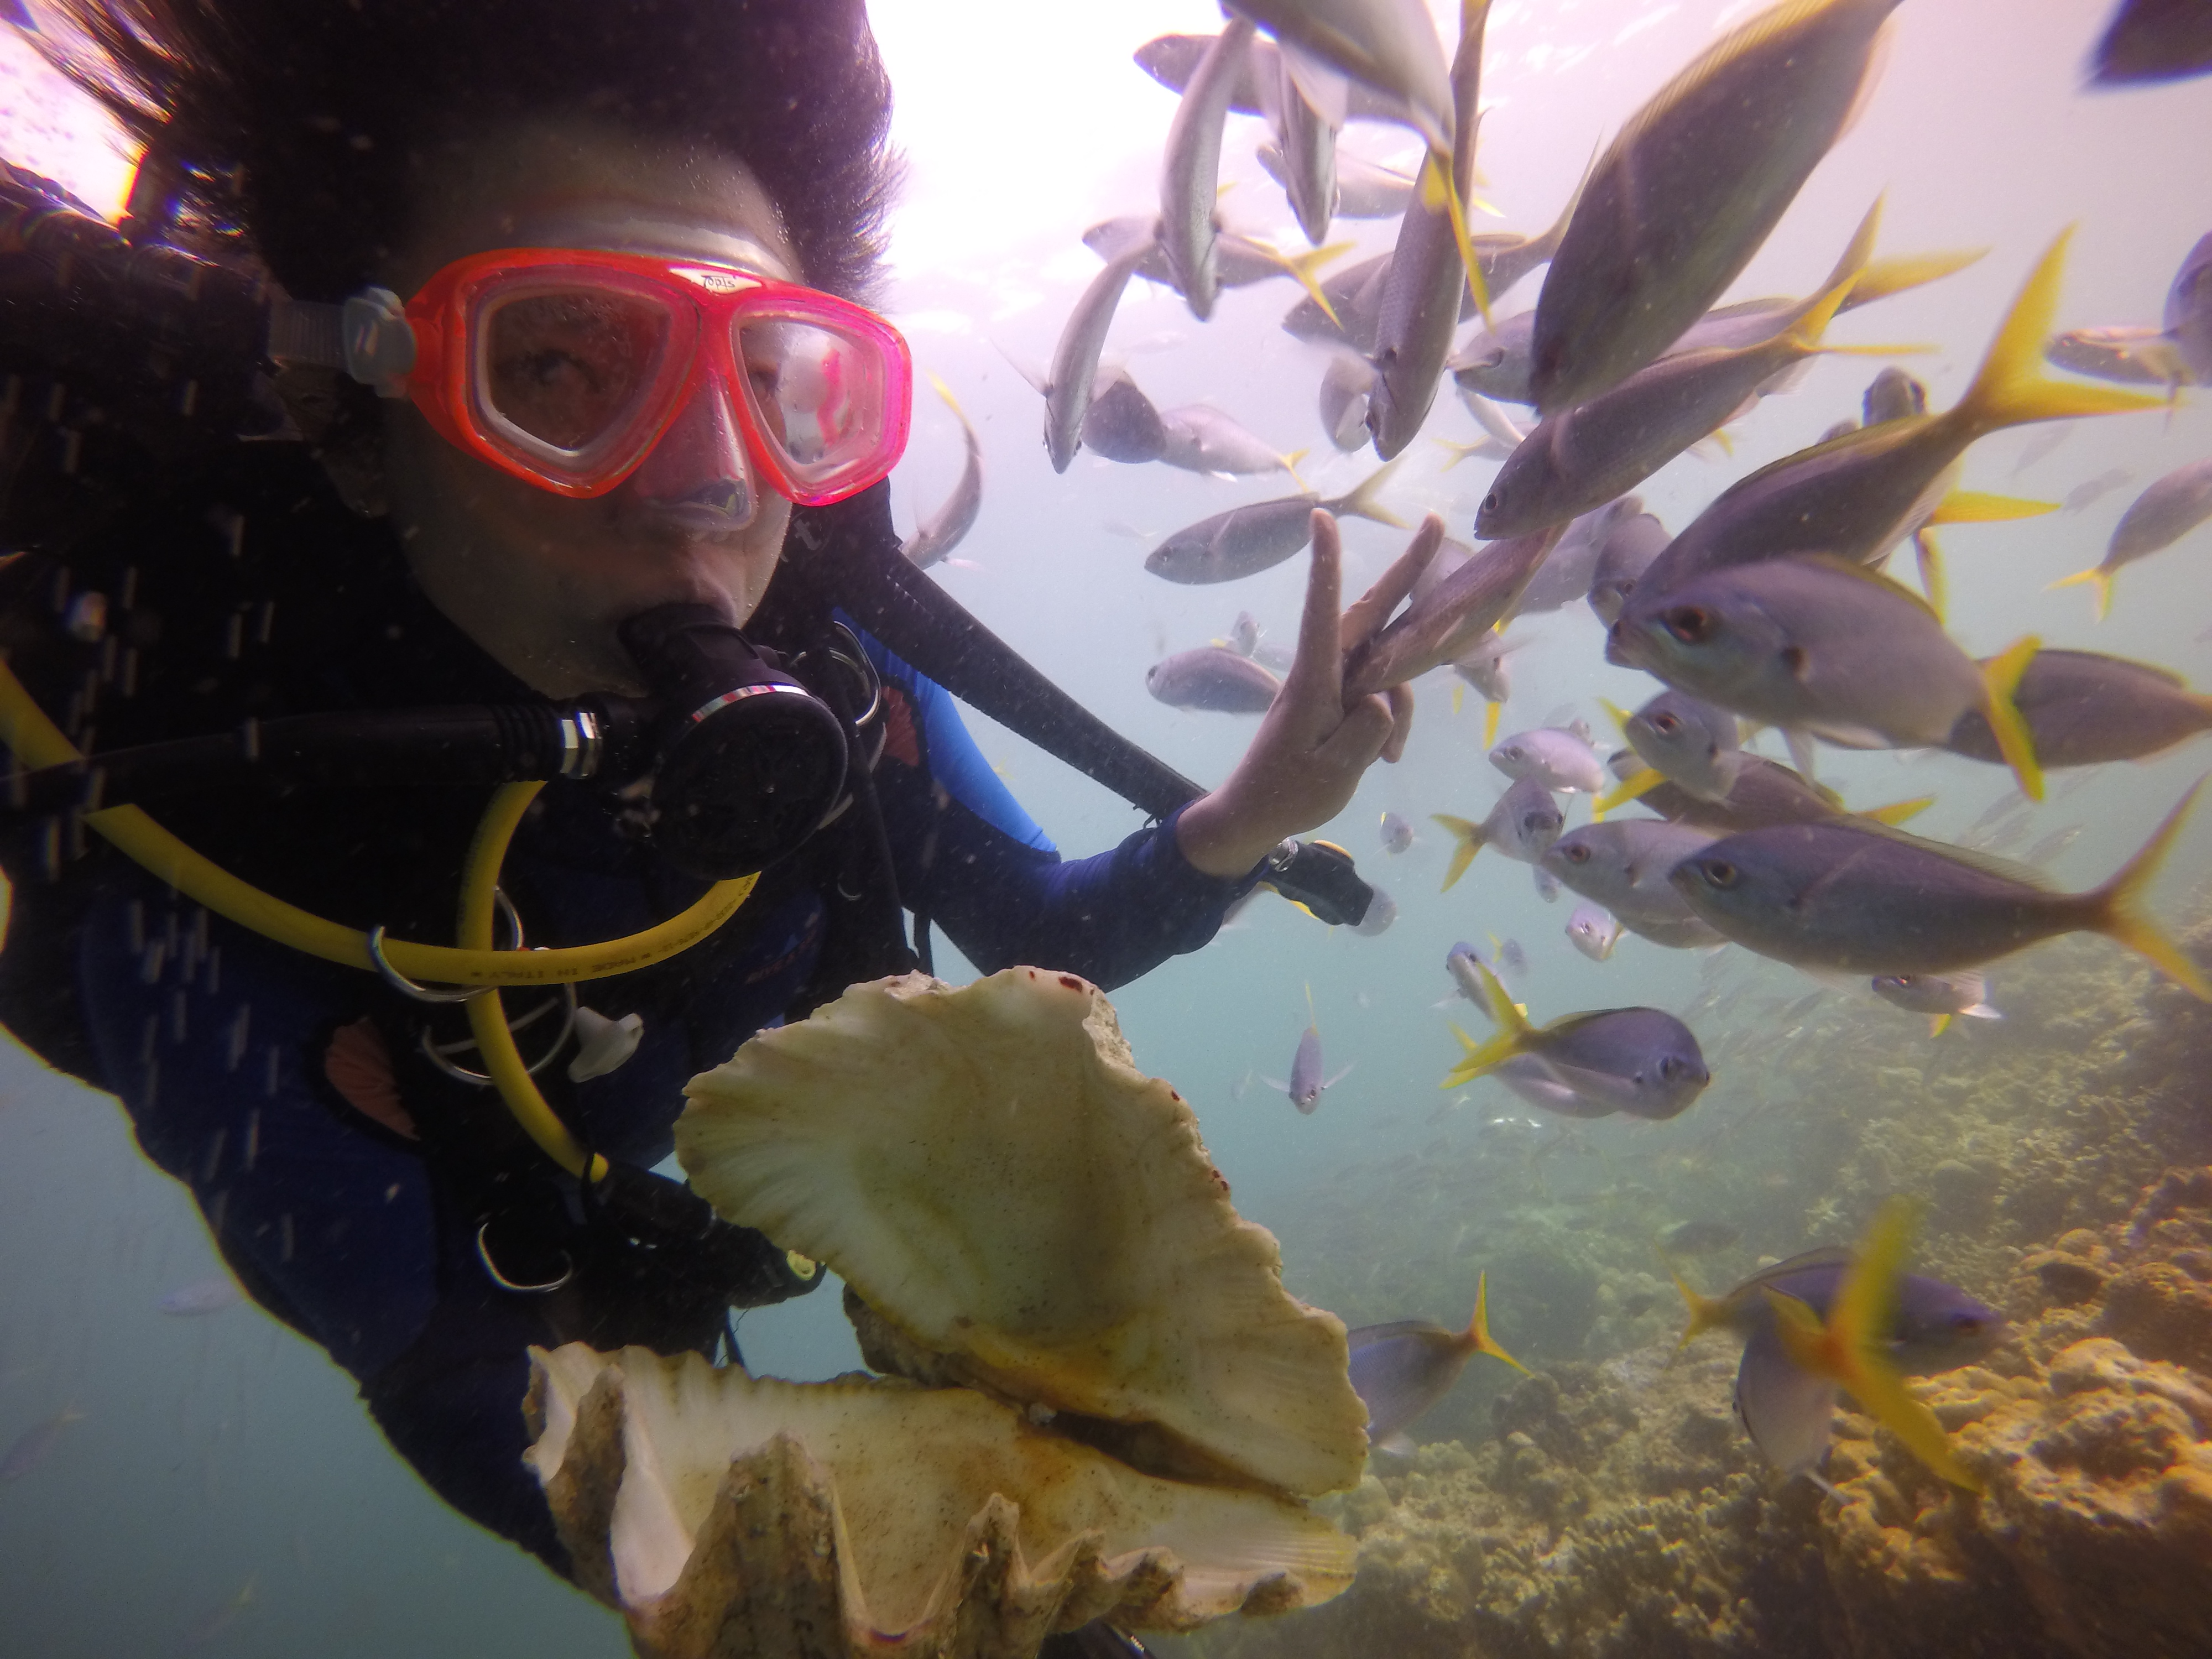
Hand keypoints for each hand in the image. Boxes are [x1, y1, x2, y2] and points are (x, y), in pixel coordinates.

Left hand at [1174, 510, 1434, 877]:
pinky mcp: (1342, 700)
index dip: (1325, 565)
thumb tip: (1384, 699)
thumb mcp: (1332, 773)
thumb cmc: (1286, 793)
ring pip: (1389, 669)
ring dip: (1399, 708)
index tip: (1322, 518)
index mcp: (1312, 681)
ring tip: (1388, 757)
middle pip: (1371, 613)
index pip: (1321, 613)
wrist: (1255, 816)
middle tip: (1437, 524)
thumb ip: (1363, 732)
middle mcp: (1325, 671)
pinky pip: (1382, 695)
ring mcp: (1335, 684)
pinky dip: (1391, 721)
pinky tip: (1384, 757)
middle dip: (1407, 571)